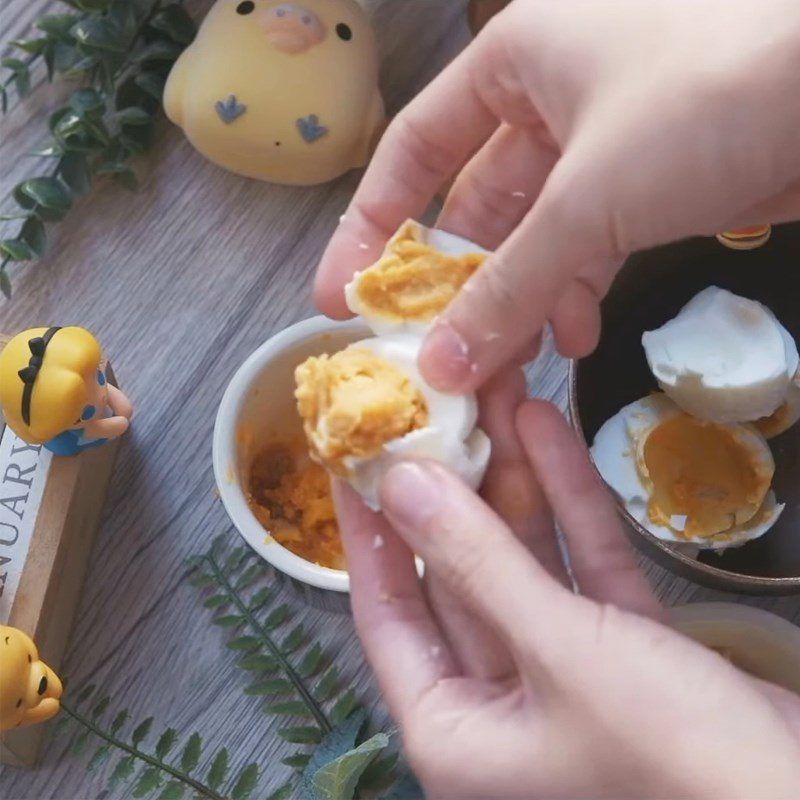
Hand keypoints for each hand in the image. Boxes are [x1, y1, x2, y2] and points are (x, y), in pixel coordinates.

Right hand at [316, 0, 799, 391]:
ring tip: (504, 367)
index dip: (372, 227)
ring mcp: (602, 143)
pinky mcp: (650, 183)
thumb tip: (439, 365)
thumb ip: (506, 289)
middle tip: (430, 358)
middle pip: (476, 207)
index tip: (343, 297)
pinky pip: (588, 246)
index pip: (413, 151)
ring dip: (517, 303)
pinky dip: (574, 293)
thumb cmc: (705, 101)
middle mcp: (549, 97)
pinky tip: (574, 337)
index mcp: (513, 63)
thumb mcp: (588, 200)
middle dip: (457, 288)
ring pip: (533, 237)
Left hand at [334, 380, 799, 798]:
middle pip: (458, 575)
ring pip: (522, 563)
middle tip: (440, 410)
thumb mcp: (557, 647)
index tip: (356, 460)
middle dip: (455, 488)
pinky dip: (567, 504)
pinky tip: (546, 433)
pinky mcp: (621, 653)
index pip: (385, 612)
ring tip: (497, 398)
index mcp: (453, 729)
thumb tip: (400, 484)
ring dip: (512, 482)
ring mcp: (561, 676)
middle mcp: (497, 706)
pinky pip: (579, 568)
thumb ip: (477, 562)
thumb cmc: (665, 751)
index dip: (369, 532)